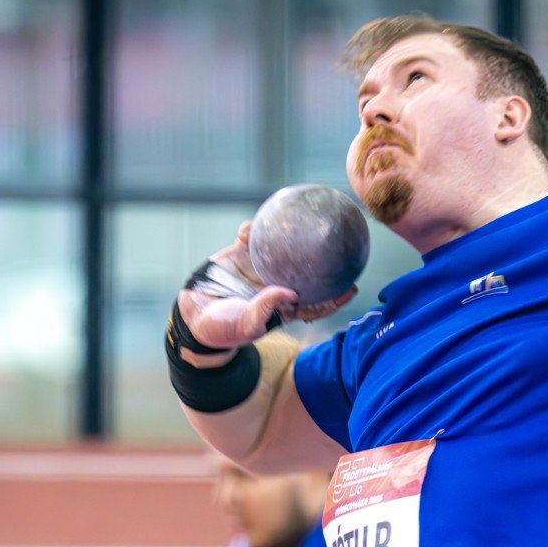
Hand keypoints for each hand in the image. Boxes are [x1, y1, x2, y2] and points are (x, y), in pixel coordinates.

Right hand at [177, 223, 357, 353]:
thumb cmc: (223, 327)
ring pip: (282, 248)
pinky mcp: (241, 254)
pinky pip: (251, 237)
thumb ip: (266, 309)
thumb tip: (291, 293)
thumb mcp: (246, 323)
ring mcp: (260, 267)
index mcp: (283, 306)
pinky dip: (251, 230)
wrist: (195, 314)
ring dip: (291, 234)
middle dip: (325, 261)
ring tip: (303, 219)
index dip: (334, 297)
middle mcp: (276, 285)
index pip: (315, 302)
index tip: (352, 289)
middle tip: (343, 247)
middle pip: (307, 271)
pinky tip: (248, 227)